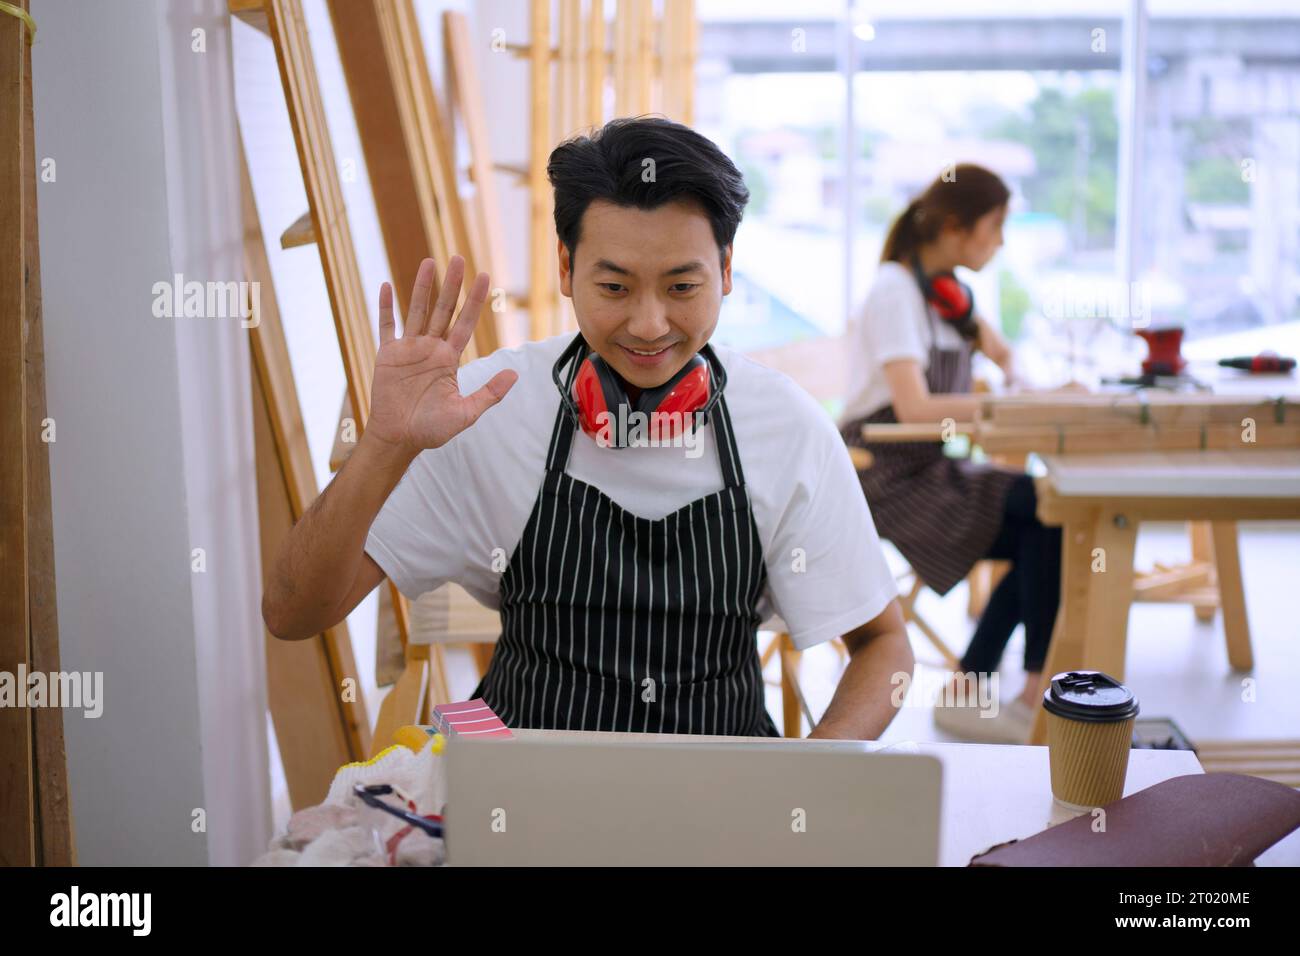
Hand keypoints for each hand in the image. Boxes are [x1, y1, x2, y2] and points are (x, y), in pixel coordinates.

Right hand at [366, 256, 516, 455]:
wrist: (399, 439)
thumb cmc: (432, 429)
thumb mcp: (466, 413)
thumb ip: (489, 393)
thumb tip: (514, 376)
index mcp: (449, 359)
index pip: (466, 323)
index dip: (475, 301)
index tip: (485, 277)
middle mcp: (430, 348)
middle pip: (443, 309)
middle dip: (451, 285)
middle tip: (458, 258)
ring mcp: (408, 349)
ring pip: (417, 310)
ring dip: (422, 287)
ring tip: (429, 262)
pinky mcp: (387, 355)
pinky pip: (386, 326)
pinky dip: (386, 307)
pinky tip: (387, 286)